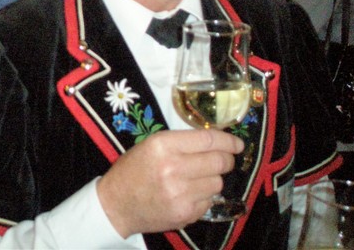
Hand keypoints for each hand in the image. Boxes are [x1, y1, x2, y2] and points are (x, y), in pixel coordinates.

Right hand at [97, 129, 243, 237]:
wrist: (116, 204)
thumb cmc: (133, 170)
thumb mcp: (150, 145)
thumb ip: (181, 141)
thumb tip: (217, 141)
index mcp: (162, 145)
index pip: (208, 140)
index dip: (228, 141)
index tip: (237, 143)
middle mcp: (173, 168)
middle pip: (219, 161)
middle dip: (226, 160)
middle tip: (222, 160)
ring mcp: (180, 193)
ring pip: (217, 182)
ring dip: (212, 179)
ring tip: (195, 179)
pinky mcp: (185, 213)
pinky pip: (209, 201)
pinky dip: (203, 197)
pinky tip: (187, 194)